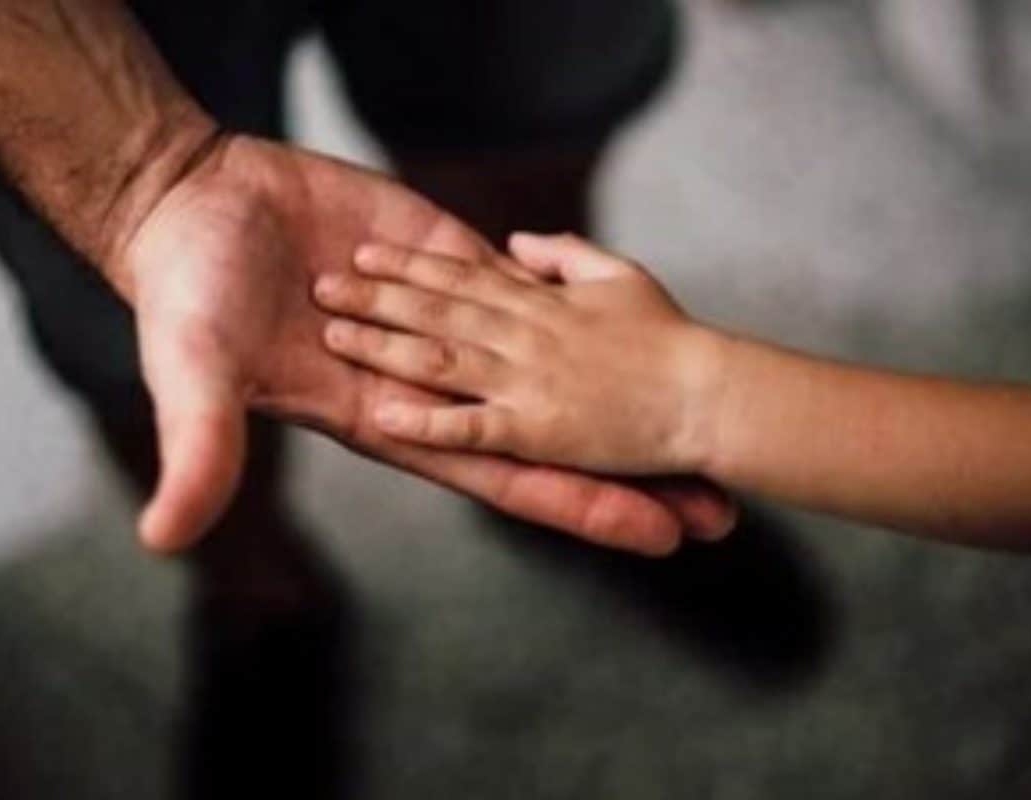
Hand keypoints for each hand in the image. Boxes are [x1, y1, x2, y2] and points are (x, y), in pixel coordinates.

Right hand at [119, 138, 735, 555]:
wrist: (193, 205)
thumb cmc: (187, 298)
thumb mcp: (194, 376)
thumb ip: (197, 450)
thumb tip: (164, 538)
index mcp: (392, 418)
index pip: (507, 474)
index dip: (581, 507)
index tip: (656, 536)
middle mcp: (434, 380)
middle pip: (551, 432)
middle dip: (626, 471)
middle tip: (715, 506)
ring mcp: (446, 318)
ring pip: (553, 361)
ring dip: (620, 390)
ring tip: (698, 412)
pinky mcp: (444, 256)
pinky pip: (524, 286)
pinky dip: (576, 302)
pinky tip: (637, 320)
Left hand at [313, 233, 725, 475]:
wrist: (710, 394)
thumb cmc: (672, 338)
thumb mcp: (619, 276)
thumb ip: (565, 255)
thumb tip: (517, 242)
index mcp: (541, 303)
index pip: (461, 276)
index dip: (409, 264)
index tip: (365, 251)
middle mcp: (523, 336)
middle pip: (436, 310)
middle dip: (376, 296)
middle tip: (321, 285)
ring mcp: (526, 384)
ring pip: (440, 358)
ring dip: (384, 345)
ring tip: (334, 335)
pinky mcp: (536, 431)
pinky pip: (471, 427)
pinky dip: (427, 421)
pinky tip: (383, 414)